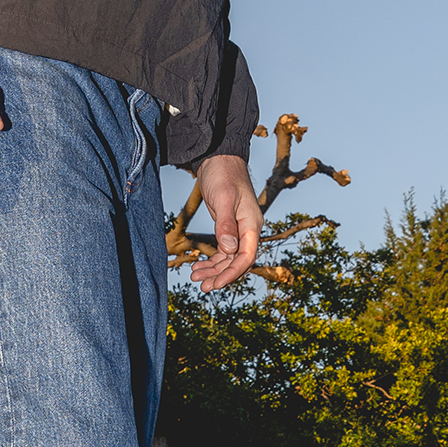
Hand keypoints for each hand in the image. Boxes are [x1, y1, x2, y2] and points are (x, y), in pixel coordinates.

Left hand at [190, 154, 262, 291]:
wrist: (218, 159)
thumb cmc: (223, 174)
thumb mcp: (224, 199)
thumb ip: (226, 224)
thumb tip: (229, 249)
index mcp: (252, 224)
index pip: (246, 257)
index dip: (232, 273)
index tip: (217, 284)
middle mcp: (247, 230)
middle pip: (236, 262)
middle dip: (220, 276)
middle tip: (203, 287)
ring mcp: (238, 230)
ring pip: (227, 259)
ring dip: (213, 270)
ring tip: (195, 278)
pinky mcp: (227, 228)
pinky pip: (222, 251)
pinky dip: (211, 261)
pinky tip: (197, 267)